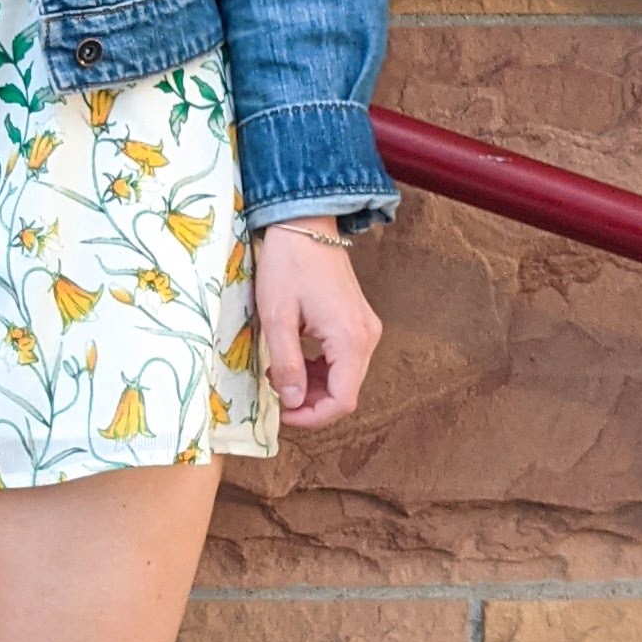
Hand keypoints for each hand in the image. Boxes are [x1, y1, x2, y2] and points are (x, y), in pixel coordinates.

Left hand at [252, 222, 382, 427]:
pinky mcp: (357, 321)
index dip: (312, 417)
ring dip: (312, 386)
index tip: (282, 414)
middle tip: (275, 392)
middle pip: (345, 392)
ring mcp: (365, 328)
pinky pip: (343, 360)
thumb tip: (291, 402)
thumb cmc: (287, 265)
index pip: (342, 400)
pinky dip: (319, 369)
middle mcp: (366, 337)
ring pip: (344, 378)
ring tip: (279, 373)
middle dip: (309, 402)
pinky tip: (294, 360)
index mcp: (350, 339)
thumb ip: (287, 363)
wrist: (304, 224)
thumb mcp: (277, 317)